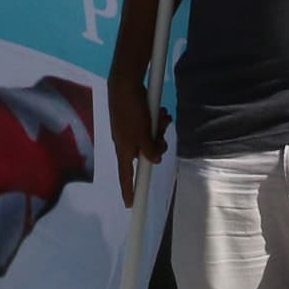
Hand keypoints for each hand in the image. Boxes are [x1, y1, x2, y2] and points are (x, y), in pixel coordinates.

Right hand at [108, 69, 163, 205]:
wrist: (124, 84)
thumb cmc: (130, 111)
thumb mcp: (141, 134)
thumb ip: (149, 150)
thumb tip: (154, 161)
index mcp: (124, 150)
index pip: (126, 175)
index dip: (128, 190)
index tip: (130, 204)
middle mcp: (128, 142)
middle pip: (147, 154)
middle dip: (158, 144)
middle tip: (162, 135)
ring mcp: (133, 130)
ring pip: (152, 139)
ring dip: (160, 129)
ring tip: (163, 117)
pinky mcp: (138, 118)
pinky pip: (152, 126)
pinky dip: (158, 120)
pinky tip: (162, 112)